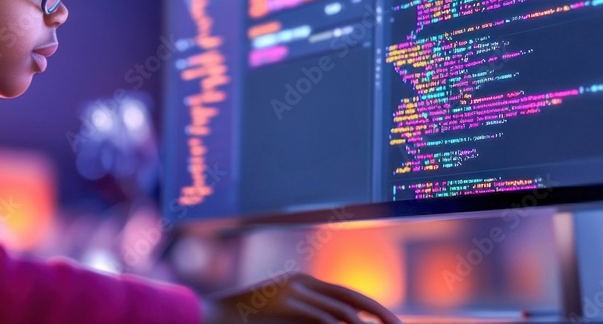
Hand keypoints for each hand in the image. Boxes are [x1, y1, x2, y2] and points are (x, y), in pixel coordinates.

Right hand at [200, 272, 401, 323]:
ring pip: (341, 310)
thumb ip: (308, 318)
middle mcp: (302, 282)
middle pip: (352, 299)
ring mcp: (293, 292)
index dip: (373, 308)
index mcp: (303, 283)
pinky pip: (321, 318)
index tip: (392, 321)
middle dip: (380, 313)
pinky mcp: (285, 305)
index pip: (347, 295)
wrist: (211, 316)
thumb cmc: (246, 323)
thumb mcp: (282, 317)